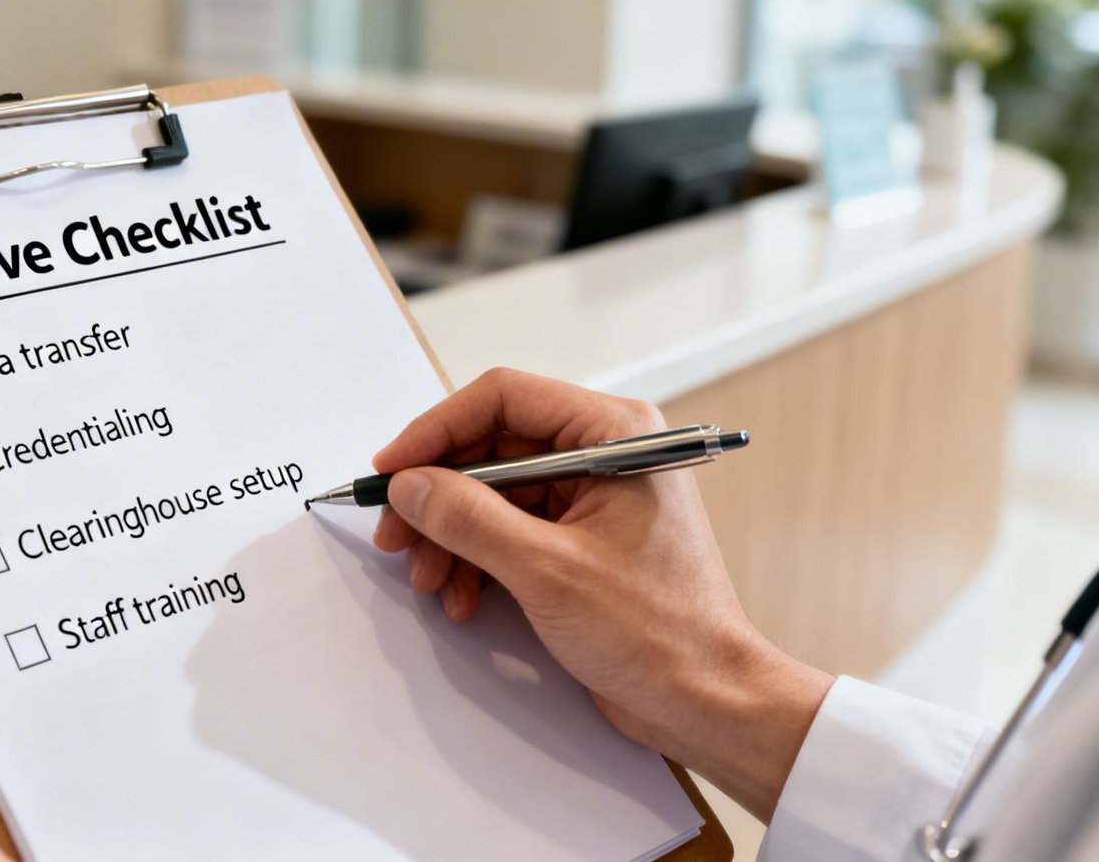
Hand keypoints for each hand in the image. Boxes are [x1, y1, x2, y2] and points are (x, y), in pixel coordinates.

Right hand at [371, 368, 832, 820]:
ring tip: (429, 581)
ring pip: (492, 494)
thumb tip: (409, 485)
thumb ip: (469, 519)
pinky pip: (509, 530)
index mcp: (614, 434)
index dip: (436, 430)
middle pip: (491, 447)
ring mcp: (592, 497)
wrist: (708, 700)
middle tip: (395, 536)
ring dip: (451, 537)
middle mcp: (604, 453)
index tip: (391, 470)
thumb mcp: (547, 571)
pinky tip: (462, 597)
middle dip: (438, 497)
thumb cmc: (659, 632)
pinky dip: (476, 560)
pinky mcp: (580, 540)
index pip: (504, 398)